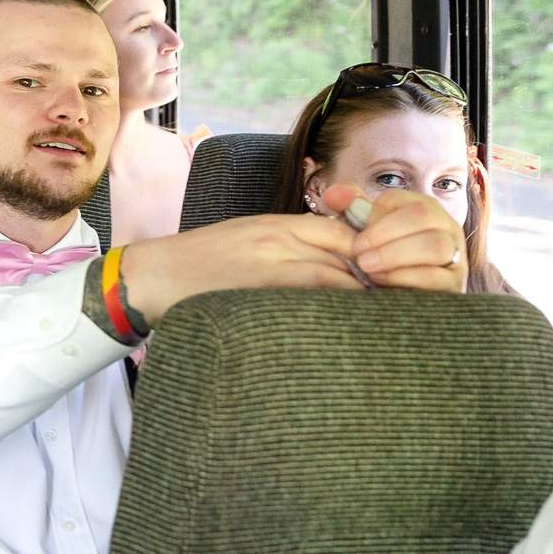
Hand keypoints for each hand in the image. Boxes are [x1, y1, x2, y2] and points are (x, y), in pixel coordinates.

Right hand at [119, 212, 362, 322]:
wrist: (157, 274)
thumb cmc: (200, 263)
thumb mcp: (246, 239)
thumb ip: (284, 247)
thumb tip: (327, 267)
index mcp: (275, 224)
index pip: (338, 231)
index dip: (368, 252)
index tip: (385, 275)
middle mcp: (278, 238)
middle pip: (344, 251)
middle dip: (373, 276)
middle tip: (395, 300)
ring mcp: (270, 263)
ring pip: (333, 276)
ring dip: (361, 297)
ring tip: (381, 320)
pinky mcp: (260, 289)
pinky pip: (309, 298)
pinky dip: (333, 312)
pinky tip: (347, 329)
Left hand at [329, 184, 466, 292]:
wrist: (405, 309)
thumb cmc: (385, 263)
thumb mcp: (370, 234)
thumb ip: (352, 210)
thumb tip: (333, 194)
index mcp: (427, 211)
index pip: (403, 200)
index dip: (376, 213)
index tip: (357, 233)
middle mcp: (447, 230)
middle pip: (423, 215)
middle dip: (385, 232)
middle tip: (358, 249)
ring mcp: (456, 258)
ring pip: (435, 245)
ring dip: (395, 253)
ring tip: (367, 265)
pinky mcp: (454, 287)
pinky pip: (435, 277)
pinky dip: (404, 276)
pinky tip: (381, 280)